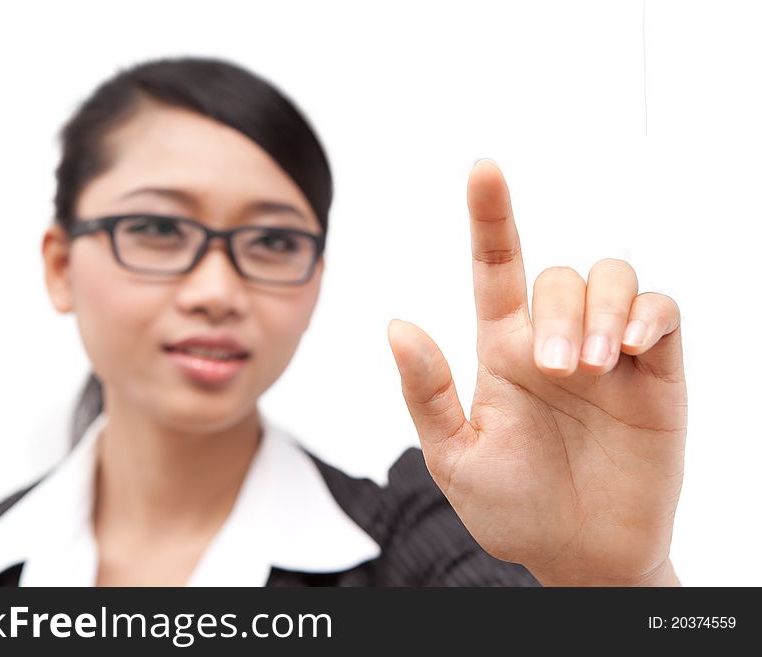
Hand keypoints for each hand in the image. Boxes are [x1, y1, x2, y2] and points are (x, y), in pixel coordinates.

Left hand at [387, 160, 686, 585]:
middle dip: (559, 312)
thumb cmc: (514, 507)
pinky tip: (633, 349)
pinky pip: (664, 312)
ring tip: (593, 365)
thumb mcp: (456, 457)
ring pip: (611, 277)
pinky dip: (650, 316)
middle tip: (557, 371)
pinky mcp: (657, 374)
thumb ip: (429, 393)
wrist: (578, 556)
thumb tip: (397, 326)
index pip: (495, 268)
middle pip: (558, 276)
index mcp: (501, 351)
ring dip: (602, 308)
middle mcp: (553, 340)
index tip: (482, 169)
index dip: (490, 217)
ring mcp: (608, 354)